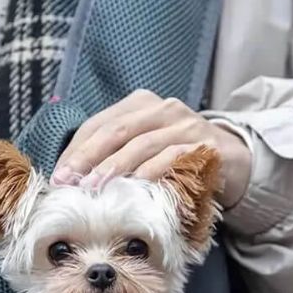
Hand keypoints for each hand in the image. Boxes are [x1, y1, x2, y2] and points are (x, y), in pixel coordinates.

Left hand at [52, 90, 250, 207]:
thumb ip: (112, 155)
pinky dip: (149, 172)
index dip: (75, 150)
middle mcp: (161, 108)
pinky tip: (133, 187)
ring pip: (141, 144)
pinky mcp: (204, 144)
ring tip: (94, 188)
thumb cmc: (177, 158)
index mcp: (139, 104)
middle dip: (87, 158)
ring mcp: (185, 124)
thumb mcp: (143, 150)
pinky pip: (171, 157)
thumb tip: (70, 178)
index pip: (98, 124)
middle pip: (115, 130)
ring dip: (114, 168)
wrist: (235, 161)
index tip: (58, 176)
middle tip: (68, 182)